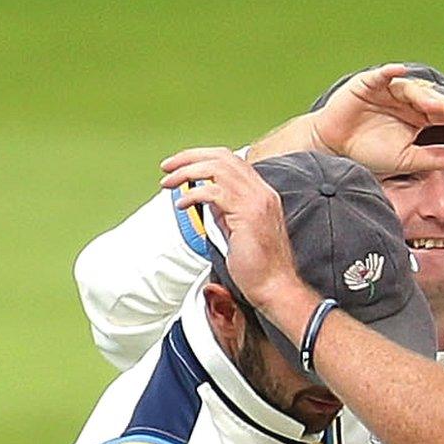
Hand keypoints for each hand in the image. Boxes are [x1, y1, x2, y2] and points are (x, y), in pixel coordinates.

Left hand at [159, 148, 315, 323]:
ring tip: (169, 182)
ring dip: (187, 172)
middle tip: (167, 167)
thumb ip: (224, 210)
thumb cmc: (259, 267)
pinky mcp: (247, 214)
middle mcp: (261, 192)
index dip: (202, 157)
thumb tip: (204, 196)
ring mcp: (257, 201)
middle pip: (222, 157)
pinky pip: (214, 192)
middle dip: (189, 157)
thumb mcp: (238, 229)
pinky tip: (182, 203)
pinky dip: (193, 194)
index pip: (230, 160)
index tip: (180, 165)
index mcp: (261, 193)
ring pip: (217, 169)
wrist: (275, 287)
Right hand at [295, 64, 443, 175]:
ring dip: (423, 94)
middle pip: (431, 99)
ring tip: (433, 103)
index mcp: (421, 117)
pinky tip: (399, 71)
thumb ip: (434, 158)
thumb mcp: (406, 160)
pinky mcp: (370, 83)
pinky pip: (382, 75)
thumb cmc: (370, 153)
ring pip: (411, 87)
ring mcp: (389, 89)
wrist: (335, 149)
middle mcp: (408, 100)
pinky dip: (390, 72)